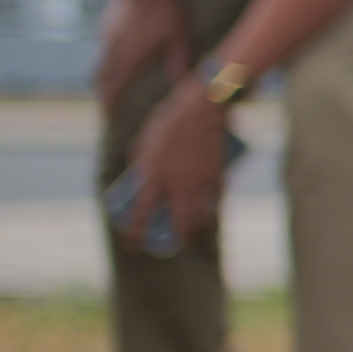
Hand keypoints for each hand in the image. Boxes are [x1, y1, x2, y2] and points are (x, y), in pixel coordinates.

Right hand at [95, 0, 186, 107]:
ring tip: (117, 84)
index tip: (108, 120)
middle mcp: (111, 46)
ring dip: (107, 74)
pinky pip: (107, 45)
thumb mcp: (179, 34)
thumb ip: (179, 61)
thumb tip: (183, 86)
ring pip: (102, 60)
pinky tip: (125, 54)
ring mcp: (107, 31)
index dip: (109, 106)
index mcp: (126, 55)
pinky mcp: (109, 19)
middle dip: (104, 93)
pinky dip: (112, 57)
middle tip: (109, 107)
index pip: (111, 88)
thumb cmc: (162, 2)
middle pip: (100, 77)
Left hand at [126, 92, 230, 241]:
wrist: (200, 108)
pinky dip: (212, 203)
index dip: (135, 233)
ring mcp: (199, 181)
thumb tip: (140, 181)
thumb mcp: (144, 144)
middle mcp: (177, 184)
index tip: (134, 243)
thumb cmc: (167, 122)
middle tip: (173, 243)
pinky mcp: (217, 175)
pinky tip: (208, 206)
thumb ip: (142, 166)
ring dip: (196, 225)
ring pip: (201, 215)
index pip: (141, 214)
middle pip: (178, 223)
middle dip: (176, 239)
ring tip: (191, 228)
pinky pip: (215, 197)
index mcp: (153, 177)